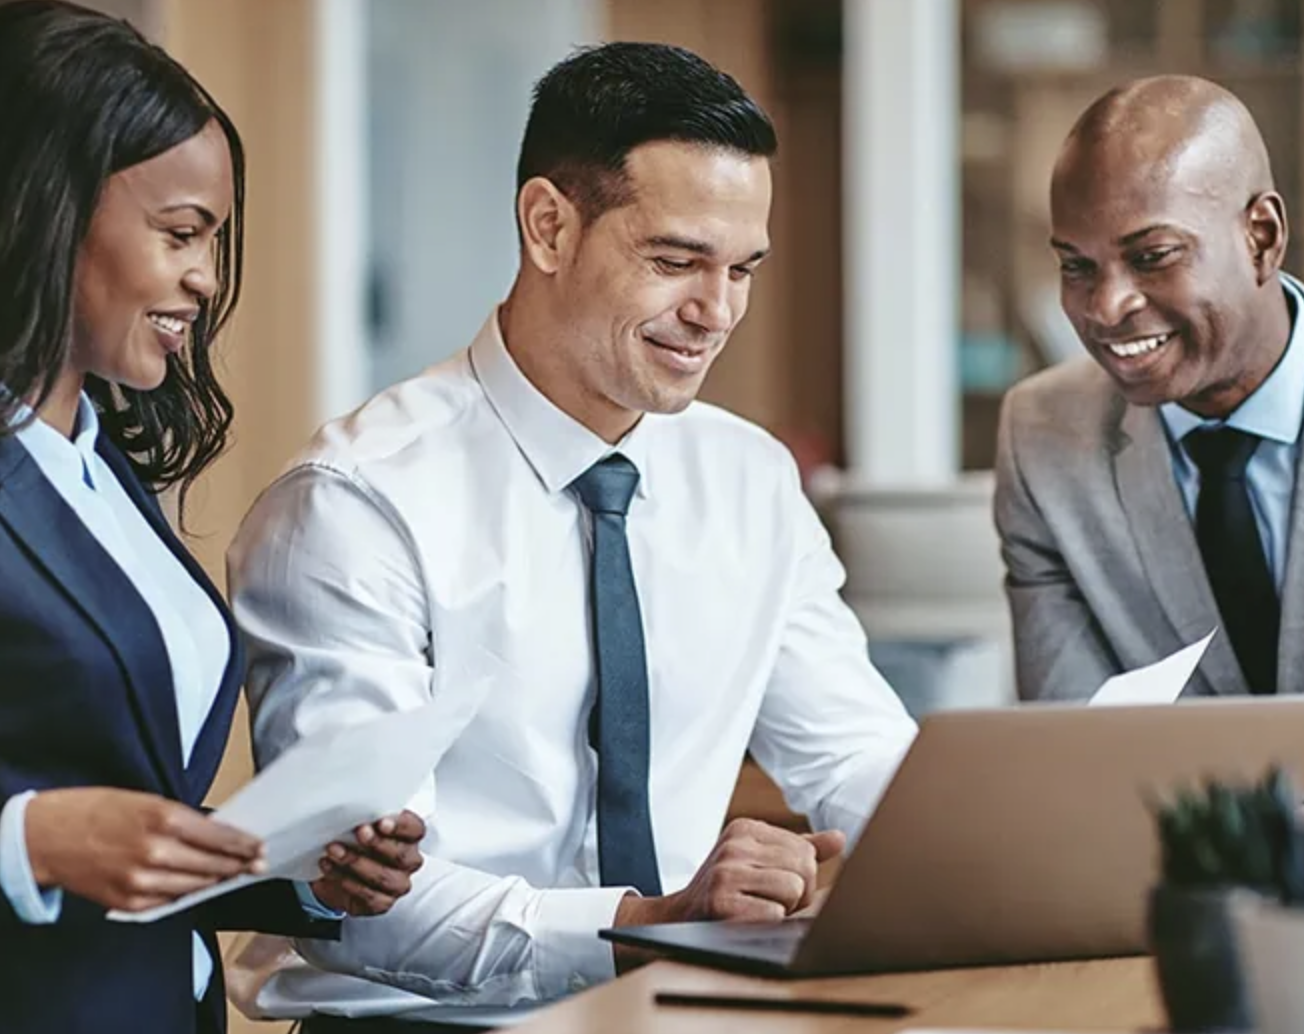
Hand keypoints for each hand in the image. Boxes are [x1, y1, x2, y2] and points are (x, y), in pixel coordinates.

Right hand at [25, 787, 265, 912]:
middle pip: (214, 865)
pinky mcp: (129, 902)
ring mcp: (142, 881)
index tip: (261, 847)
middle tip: (257, 864)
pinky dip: (184, 894)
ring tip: (231, 874)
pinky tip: (195, 886)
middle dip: (239, 865)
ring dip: (216, 881)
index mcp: (165, 818)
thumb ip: (184, 820)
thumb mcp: (148, 801)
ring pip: (195, 887)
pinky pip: (169, 902)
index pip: (221, 837)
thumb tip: (218, 834)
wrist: (49, 836)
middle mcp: (157, 852)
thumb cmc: (99, 810)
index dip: (245, 845)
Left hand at [309, 809, 424, 915]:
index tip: (382, 822)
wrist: (336, 872)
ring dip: (356, 862)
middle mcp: (408, 861)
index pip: (415, 829)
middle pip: (402, 855)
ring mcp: (397, 884)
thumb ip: (365, 818)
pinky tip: (330, 868)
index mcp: (410, 837)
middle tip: (359, 832)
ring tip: (334, 851)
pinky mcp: (381, 903)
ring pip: (384, 877)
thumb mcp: (360, 825)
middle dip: (378, 843)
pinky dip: (346, 881)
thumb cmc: (354, 843)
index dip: (401, 826)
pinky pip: (368, 895)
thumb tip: (354, 812)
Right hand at [612, 818, 844, 970]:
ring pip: (794, 890)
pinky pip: (774, 914)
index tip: (774, 884)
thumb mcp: (758, 859)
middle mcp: (735, 844)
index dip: (801, 876)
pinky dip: (767, 923)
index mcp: (746, 828)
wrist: (677, 917)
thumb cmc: (727, 889)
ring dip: (784, 909)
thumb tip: (839, 838)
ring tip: (758, 908)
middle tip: (769, 900)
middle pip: (805, 868)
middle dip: (798, 894)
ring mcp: (726, 871)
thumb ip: (799, 848)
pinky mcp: (720, 901)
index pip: (806, 850)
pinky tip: (746, 918)